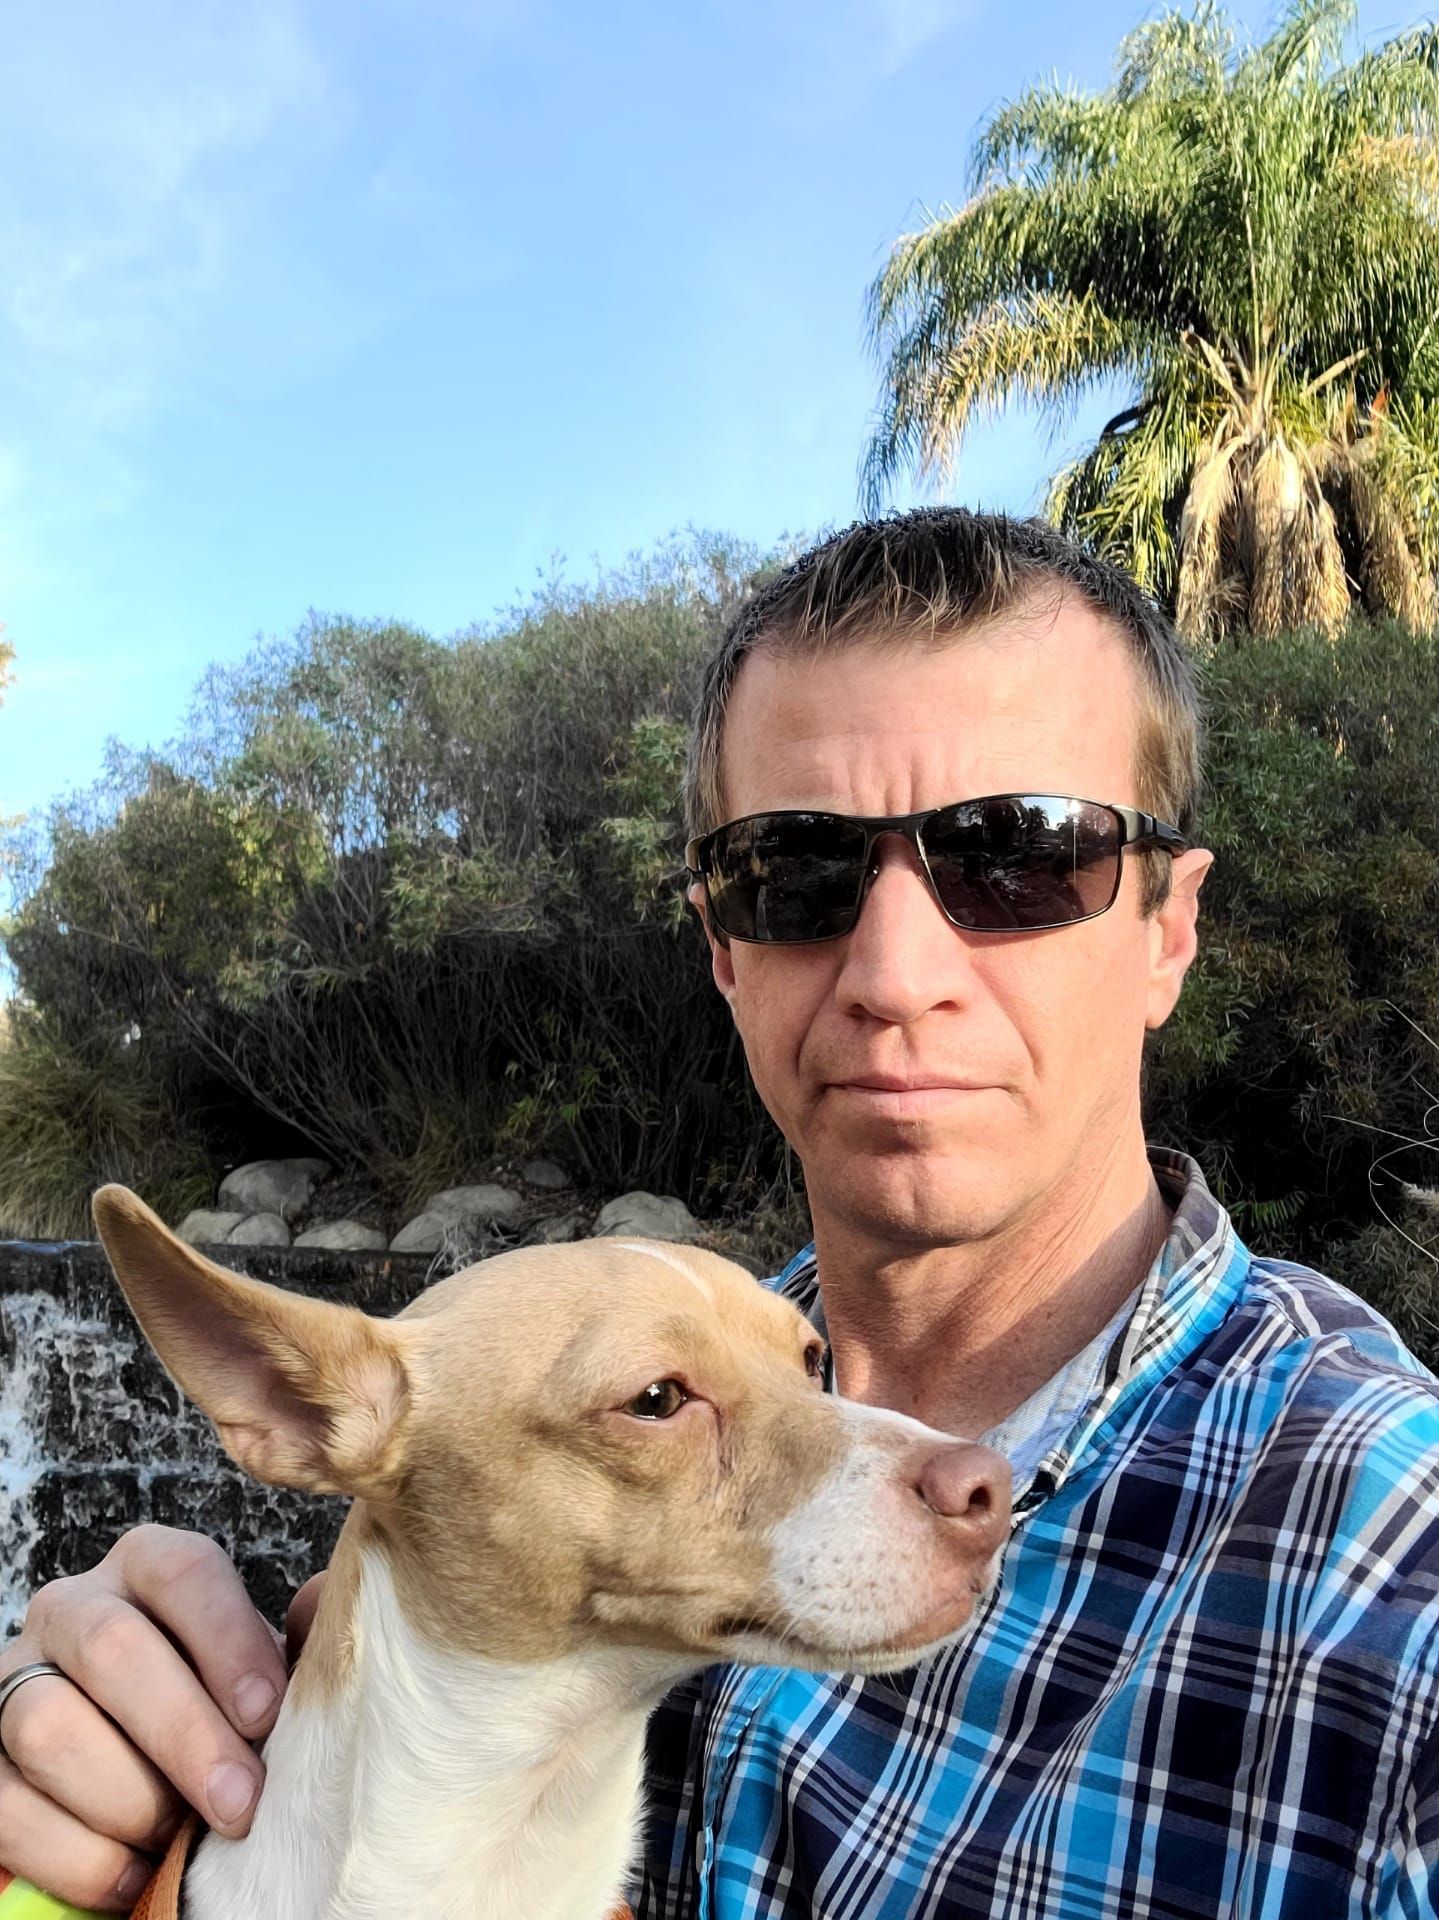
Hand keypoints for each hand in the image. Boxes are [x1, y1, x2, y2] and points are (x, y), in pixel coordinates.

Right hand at [0, 1527, 315, 1911]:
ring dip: (126, 1798)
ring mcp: (16, 1681)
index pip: (184, 1573)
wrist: (140, 1765)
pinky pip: (8, 1810)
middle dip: (183, 1735)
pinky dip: (77, 1858)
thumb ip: (294, 1643)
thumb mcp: (258, 1667)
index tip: (266, 1713)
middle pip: (112, 1650)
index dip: (227, 1641)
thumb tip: (321, 1607)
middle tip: (240, 1803)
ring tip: (179, 1838)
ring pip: (49, 1728)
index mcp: (149, 1566)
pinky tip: (133, 1877)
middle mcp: (73, 1609)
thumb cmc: (216, 1704)